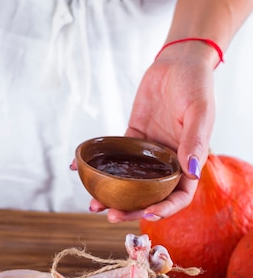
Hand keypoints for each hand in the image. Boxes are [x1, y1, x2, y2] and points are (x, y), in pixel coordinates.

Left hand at [80, 47, 215, 221]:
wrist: (177, 62)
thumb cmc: (196, 86)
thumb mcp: (200, 112)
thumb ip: (196, 141)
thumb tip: (191, 172)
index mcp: (188, 162)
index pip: (179, 196)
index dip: (165, 209)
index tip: (148, 214)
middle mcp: (167, 162)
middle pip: (150, 195)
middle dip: (131, 209)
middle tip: (111, 215)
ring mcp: (148, 153)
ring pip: (129, 181)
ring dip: (112, 195)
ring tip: (94, 204)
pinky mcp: (132, 139)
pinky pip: (114, 157)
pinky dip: (98, 165)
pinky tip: (78, 169)